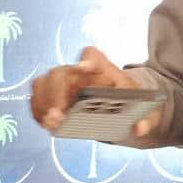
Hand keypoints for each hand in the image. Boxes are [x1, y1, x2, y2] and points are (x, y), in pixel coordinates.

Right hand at [30, 46, 158, 137]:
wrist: (117, 104)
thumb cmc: (129, 104)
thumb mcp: (144, 110)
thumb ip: (146, 119)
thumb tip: (139, 128)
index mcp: (101, 68)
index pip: (91, 54)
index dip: (88, 60)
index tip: (86, 68)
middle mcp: (75, 71)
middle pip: (59, 73)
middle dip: (56, 93)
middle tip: (59, 114)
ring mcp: (59, 82)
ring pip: (42, 83)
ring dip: (43, 103)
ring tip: (51, 123)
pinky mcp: (48, 94)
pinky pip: (36, 98)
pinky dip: (38, 111)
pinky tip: (46, 124)